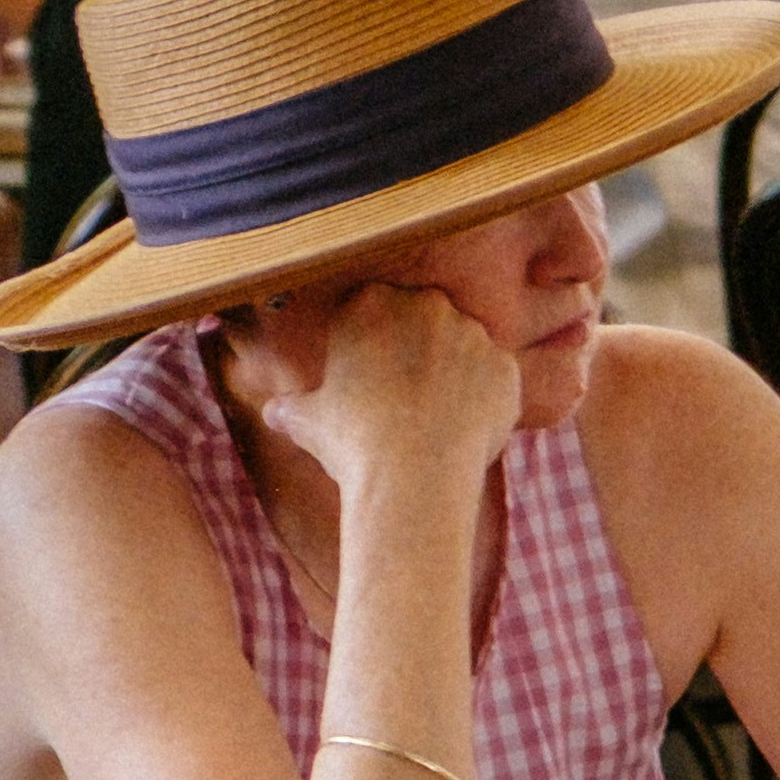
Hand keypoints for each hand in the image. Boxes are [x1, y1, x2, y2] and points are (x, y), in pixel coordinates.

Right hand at [241, 274, 520, 511]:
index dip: (367, 342)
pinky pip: (495, 379)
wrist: (412, 477)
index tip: (365, 375)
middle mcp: (425, 304)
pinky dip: (483, 400)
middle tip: (402, 397)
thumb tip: (274, 412)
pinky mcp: (505, 366)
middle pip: (420, 318)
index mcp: (369, 302)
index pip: (369, 307)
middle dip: (413, 349)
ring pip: (461, 347)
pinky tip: (463, 433)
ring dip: (452, 373)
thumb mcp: (307, 423)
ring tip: (434, 421)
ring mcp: (471, 333)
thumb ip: (292, 408)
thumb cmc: (350, 444)